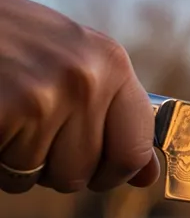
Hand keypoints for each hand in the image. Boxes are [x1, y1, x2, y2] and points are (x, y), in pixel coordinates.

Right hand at [0, 0, 158, 193]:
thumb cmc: (10, 39)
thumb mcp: (75, 62)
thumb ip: (114, 114)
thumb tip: (147, 176)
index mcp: (112, 63)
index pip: (135, 151)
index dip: (113, 172)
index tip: (98, 170)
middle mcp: (87, 79)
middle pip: (84, 173)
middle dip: (55, 167)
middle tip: (32, 129)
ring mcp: (45, 96)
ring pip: (41, 177)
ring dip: (18, 162)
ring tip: (10, 118)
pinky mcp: (8, 111)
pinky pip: (7, 174)